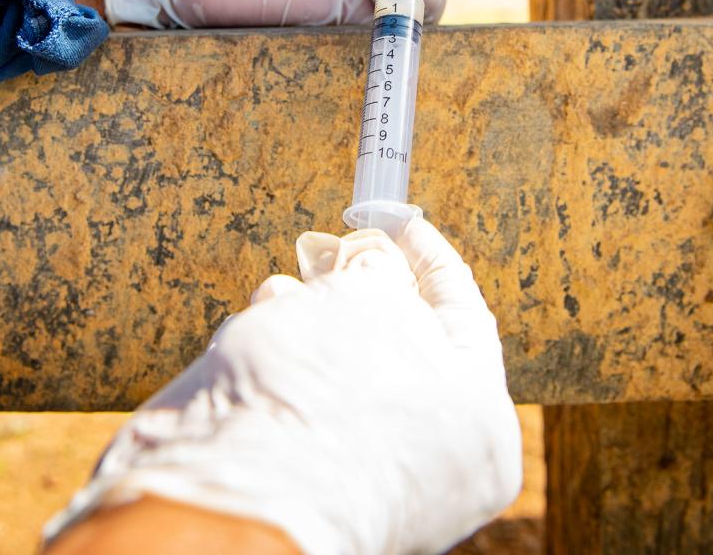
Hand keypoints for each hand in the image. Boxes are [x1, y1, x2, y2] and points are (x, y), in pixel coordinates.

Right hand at [43, 215, 521, 554]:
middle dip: (359, 286)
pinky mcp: (297, 476)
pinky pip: (297, 398)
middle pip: (399, 344)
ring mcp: (363, 473)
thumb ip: (381, 276)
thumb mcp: (372, 303)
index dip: (428, 257)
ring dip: (311, 316)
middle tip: (328, 248)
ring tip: (284, 287)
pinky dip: (279, 356)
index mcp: (479, 427)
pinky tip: (259, 326)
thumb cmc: (327, 394)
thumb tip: (374, 266)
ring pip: (340, 368)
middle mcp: (430, 459)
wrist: (233, 493)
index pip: (465, 317)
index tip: (397, 219)